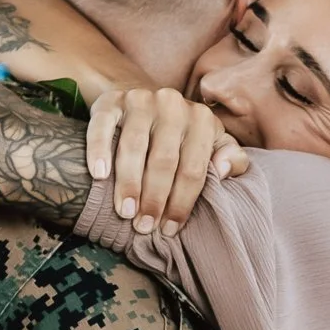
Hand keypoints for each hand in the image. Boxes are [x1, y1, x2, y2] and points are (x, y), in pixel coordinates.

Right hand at [86, 88, 248, 236]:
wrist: (144, 103)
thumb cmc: (181, 136)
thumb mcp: (212, 143)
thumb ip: (230, 158)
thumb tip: (224, 170)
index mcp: (202, 120)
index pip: (194, 168)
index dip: (182, 202)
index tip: (169, 229)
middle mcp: (173, 106)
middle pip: (164, 160)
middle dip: (154, 198)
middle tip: (144, 226)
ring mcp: (140, 101)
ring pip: (133, 146)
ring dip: (128, 183)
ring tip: (125, 212)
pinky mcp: (111, 102)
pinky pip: (102, 126)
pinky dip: (99, 150)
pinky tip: (99, 175)